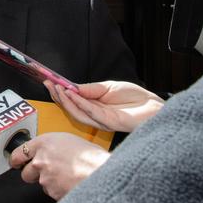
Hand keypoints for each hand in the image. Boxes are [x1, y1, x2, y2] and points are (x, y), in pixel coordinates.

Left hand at [9, 132, 109, 200]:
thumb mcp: (69, 140)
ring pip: (40, 183)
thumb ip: (52, 146)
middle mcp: (41, 160)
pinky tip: (70, 184)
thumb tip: (47, 152)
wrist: (105, 174)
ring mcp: (45, 178)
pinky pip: (51, 193)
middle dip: (33, 173)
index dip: (16, 159)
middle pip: (25, 172)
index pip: (18, 153)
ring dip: (48, 182)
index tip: (15, 162)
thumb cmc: (93, 156)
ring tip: (66, 176)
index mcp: (44, 143)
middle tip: (46, 171)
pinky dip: (58, 190)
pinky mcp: (52, 193)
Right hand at [44, 80, 163, 131]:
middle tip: (48, 84)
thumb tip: (71, 87)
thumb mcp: (108, 87)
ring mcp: (101, 120)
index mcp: (94, 106)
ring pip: (77, 112)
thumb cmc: (135, 98)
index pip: (72, 100)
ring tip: (57, 88)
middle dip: (58, 96)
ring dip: (65, 100)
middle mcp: (95, 115)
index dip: (60, 92)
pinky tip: (72, 94)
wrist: (155, 106)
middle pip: (71, 108)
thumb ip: (90, 89)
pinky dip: (79, 103)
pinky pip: (90, 112)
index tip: (49, 80)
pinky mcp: (109, 122)